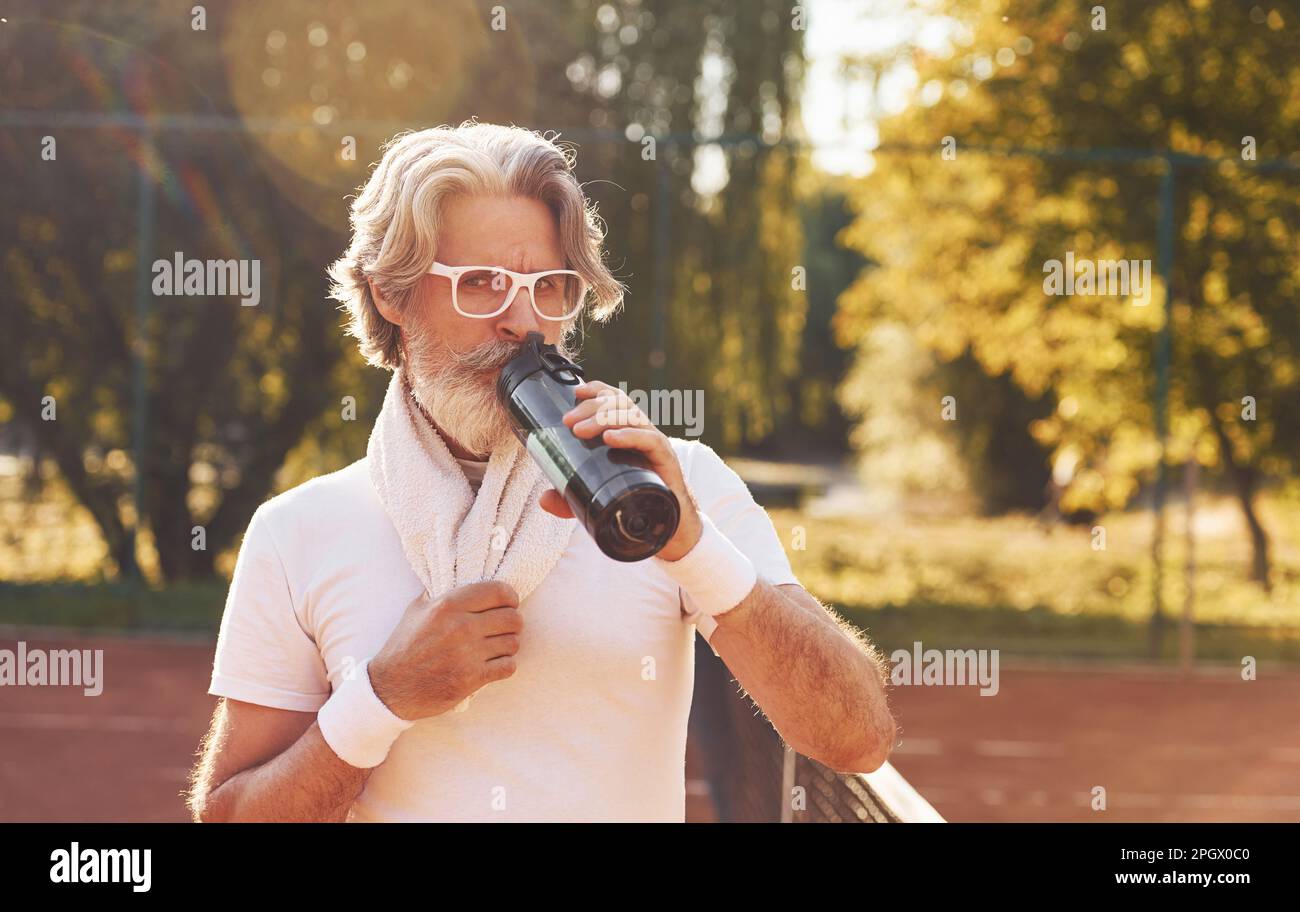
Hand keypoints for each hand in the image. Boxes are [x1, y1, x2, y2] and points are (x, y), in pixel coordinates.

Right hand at [368, 581, 521, 720]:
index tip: (509, 603)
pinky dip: (505, 665)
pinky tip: (494, 664)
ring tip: (498, 646)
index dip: (510, 597)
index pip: (499, 592)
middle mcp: (461, 627)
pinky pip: (508, 666)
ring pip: (513, 642)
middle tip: (505, 627)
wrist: (390, 688)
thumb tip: (456, 576)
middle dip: (513, 622)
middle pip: (512, 618)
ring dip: (509, 644)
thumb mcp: (415, 611)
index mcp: (448, 605)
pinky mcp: (472, 679)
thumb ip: (439, 593)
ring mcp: (468, 654)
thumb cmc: (403, 647)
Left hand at [539, 379, 702, 561]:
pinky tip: (611, 438)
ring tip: (581, 431)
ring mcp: (654, 443)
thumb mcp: (596, 496)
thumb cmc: (634, 499)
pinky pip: (649, 439)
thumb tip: (543, 499)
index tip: (575, 393)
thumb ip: (569, 497)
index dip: (596, 390)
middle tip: (568, 422)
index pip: (614, 399)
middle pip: (619, 403)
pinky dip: (629, 435)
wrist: (668, 523)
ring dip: (604, 418)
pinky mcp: (665, 459)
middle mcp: (641, 431)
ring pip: (631, 416)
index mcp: (627, 430)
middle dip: (591, 407)